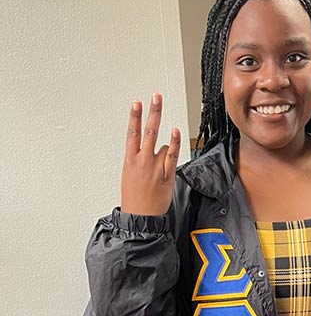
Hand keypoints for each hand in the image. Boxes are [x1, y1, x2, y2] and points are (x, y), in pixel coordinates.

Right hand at [120, 93, 180, 214]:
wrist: (141, 218)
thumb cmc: (135, 199)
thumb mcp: (129, 176)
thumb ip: (138, 160)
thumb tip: (150, 149)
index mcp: (130, 160)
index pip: (132, 133)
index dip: (134, 117)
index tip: (137, 103)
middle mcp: (142, 161)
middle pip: (148, 131)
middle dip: (152, 112)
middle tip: (156, 97)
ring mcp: (155, 167)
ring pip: (161, 144)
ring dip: (163, 145)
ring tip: (159, 137)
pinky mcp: (167, 175)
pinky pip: (172, 155)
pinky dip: (174, 143)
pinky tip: (176, 132)